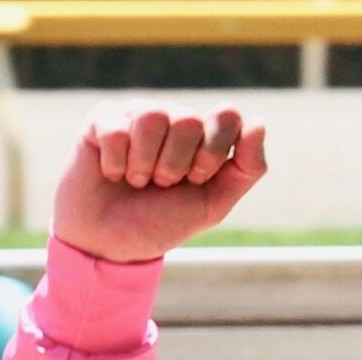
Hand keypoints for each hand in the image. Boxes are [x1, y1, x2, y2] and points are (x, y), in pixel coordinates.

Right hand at [51, 100, 267, 263]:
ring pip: (152, 117)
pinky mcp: (102, 117)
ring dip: (144, 164)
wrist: (112, 243)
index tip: (196, 179)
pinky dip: (116, 163)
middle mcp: (173, 117)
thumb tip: (259, 122)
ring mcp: (137, 113)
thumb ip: (246, 168)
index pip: (227, 116)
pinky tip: (112, 174)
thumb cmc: (163, 221)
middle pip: (188, 120)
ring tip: (137, 180)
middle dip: (175, 165)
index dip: (212, 154)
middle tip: (161, 184)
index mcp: (205, 134)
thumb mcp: (213, 204)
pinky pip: (116, 128)